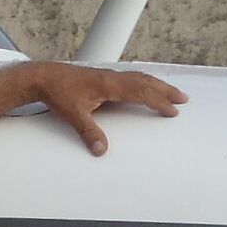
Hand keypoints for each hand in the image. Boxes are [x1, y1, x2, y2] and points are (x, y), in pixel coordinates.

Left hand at [25, 60, 185, 155]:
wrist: (43, 77)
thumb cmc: (58, 93)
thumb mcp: (73, 115)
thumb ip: (88, 132)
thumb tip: (101, 150)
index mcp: (109, 84)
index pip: (141, 93)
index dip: (158, 101)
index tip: (173, 110)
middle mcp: (112, 77)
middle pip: (145, 82)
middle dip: (165, 91)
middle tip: (183, 98)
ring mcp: (108, 75)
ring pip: (139, 78)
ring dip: (156, 85)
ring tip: (171, 92)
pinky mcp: (103, 77)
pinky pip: (130, 77)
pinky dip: (144, 81)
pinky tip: (145, 85)